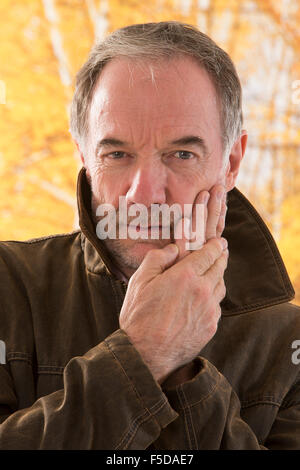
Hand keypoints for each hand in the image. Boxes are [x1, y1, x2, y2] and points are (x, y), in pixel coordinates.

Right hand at [119, 184, 227, 382]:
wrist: (145, 354)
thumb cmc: (139, 317)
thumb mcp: (140, 281)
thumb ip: (157, 259)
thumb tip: (173, 249)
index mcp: (185, 275)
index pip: (208, 254)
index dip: (216, 245)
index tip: (219, 241)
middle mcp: (202, 290)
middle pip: (219, 268)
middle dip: (221, 257)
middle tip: (222, 251)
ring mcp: (209, 310)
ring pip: (221, 287)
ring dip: (219, 277)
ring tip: (214, 273)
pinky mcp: (210, 327)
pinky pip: (217, 307)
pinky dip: (214, 299)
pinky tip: (206, 299)